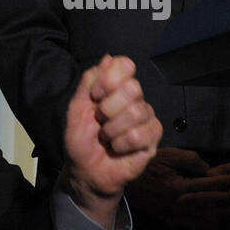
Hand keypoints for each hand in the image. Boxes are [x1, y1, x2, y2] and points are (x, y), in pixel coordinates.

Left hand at [61, 55, 160, 228]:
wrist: (85, 171)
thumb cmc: (81, 140)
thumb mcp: (76, 108)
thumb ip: (90, 82)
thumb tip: (108, 58)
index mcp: (117, 88)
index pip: (126, 66)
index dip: (109, 79)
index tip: (95, 96)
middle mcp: (136, 100)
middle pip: (133, 87)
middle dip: (108, 108)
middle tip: (101, 121)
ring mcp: (146, 119)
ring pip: (136, 112)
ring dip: (112, 130)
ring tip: (108, 138)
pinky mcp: (152, 140)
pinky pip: (139, 134)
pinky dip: (121, 144)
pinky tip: (118, 149)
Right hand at [125, 147, 219, 218]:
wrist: (125, 186)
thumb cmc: (146, 168)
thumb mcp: (166, 156)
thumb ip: (189, 160)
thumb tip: (207, 168)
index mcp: (179, 188)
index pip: (211, 185)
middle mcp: (180, 205)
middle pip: (213, 208)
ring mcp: (176, 216)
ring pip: (206, 221)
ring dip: (227, 220)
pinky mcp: (172, 220)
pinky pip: (196, 226)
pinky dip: (211, 227)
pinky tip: (222, 226)